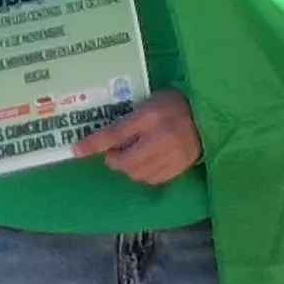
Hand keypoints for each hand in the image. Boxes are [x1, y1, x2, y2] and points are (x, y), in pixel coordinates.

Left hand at [76, 89, 201, 184]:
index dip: (94, 143)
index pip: (116, 133)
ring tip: (132, 155)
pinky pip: (153, 179)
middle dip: (114, 159)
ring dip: (128, 167)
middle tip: (115, 151)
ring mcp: (171, 156)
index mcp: (150, 117)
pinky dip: (144, 174)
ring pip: (137, 173)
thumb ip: (128, 121)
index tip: (75, 150)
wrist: (207, 115)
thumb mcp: (148, 104)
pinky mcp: (179, 167)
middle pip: (125, 161)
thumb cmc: (173, 104)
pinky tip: (146, 163)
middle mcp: (159, 139)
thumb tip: (106, 140)